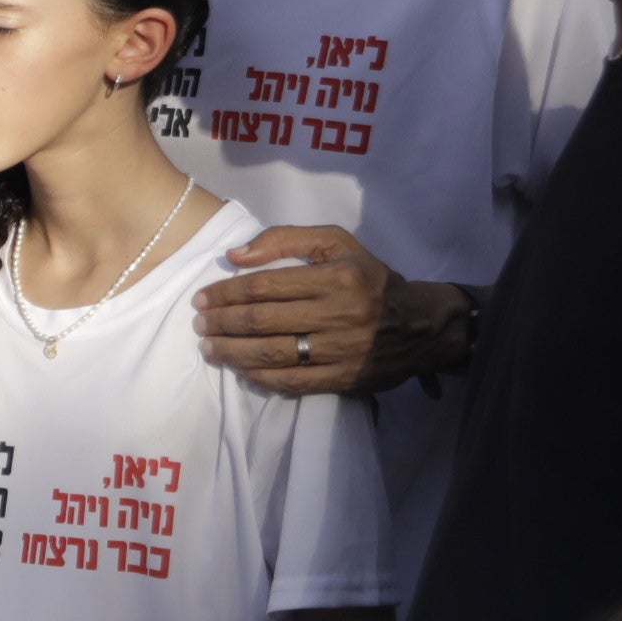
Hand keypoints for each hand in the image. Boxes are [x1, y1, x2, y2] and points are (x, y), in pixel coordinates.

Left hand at [194, 225, 393, 395]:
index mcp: (337, 277)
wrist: (423, 324)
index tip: (203, 298)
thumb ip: (285, 239)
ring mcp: (342, 350)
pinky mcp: (344, 377)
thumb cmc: (370, 279)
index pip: (265, 286)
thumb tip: (235, 256)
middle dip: (222, 323)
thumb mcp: (337, 244)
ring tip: (208, 347)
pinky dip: (259, 377)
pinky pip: (292, 381)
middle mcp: (340, 314)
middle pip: (263, 321)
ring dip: (231, 352)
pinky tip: (239, 369)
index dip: (226, 293)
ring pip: (272, 353)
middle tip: (199, 323)